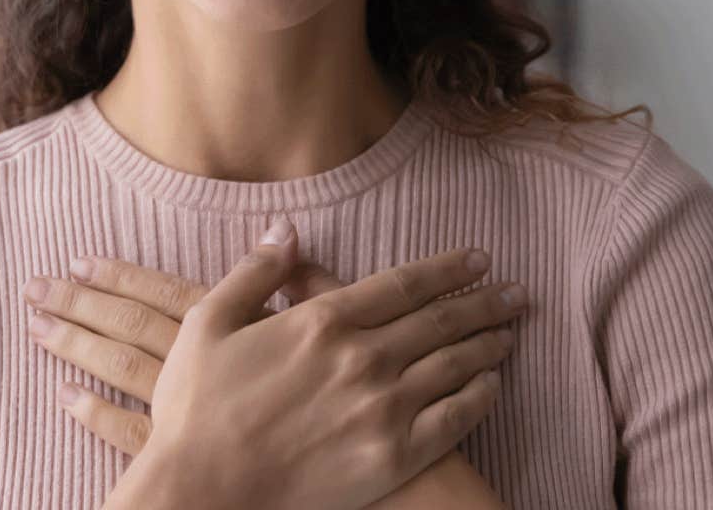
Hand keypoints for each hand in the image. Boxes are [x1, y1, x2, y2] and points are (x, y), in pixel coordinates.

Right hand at [22, 220, 526, 509]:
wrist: (203, 491)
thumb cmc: (196, 409)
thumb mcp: (208, 323)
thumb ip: (254, 272)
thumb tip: (287, 229)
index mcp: (323, 321)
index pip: (404, 283)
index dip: (447, 268)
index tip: (478, 259)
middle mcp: (363, 358)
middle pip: (440, 320)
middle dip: (483, 301)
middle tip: (515, 291)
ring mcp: (383, 408)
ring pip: (453, 365)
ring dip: (488, 344)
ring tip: (512, 330)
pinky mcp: (392, 456)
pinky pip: (452, 420)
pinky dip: (479, 398)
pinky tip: (492, 386)